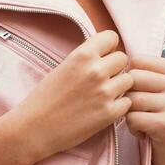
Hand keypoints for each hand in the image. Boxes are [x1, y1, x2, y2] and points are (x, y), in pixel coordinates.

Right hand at [12, 29, 132, 158]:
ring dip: (119, 86)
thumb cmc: (44, 98)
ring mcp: (104, 92)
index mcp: (82, 55)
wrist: (35, 128)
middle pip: (123, 58)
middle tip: (103, 79)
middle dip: (115, 67)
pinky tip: (104, 108)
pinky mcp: (109, 113)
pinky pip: (127, 102)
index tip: (102, 57)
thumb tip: (106, 53)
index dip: (108, 47)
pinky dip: (118, 106)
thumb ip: (85, 58)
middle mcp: (96, 71)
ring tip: (103, 95)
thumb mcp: (63, 67)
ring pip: (129, 80)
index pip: (111, 37)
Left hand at [123, 53, 164, 164]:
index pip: (138, 60)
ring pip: (130, 98)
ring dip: (130, 113)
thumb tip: (118, 59)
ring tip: (143, 122)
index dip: (131, 78)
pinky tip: (144, 132)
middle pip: (132, 77)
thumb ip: (152, 75)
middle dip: (128, 96)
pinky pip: (132, 117)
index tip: (142, 94)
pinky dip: (133, 128)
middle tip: (139, 111)